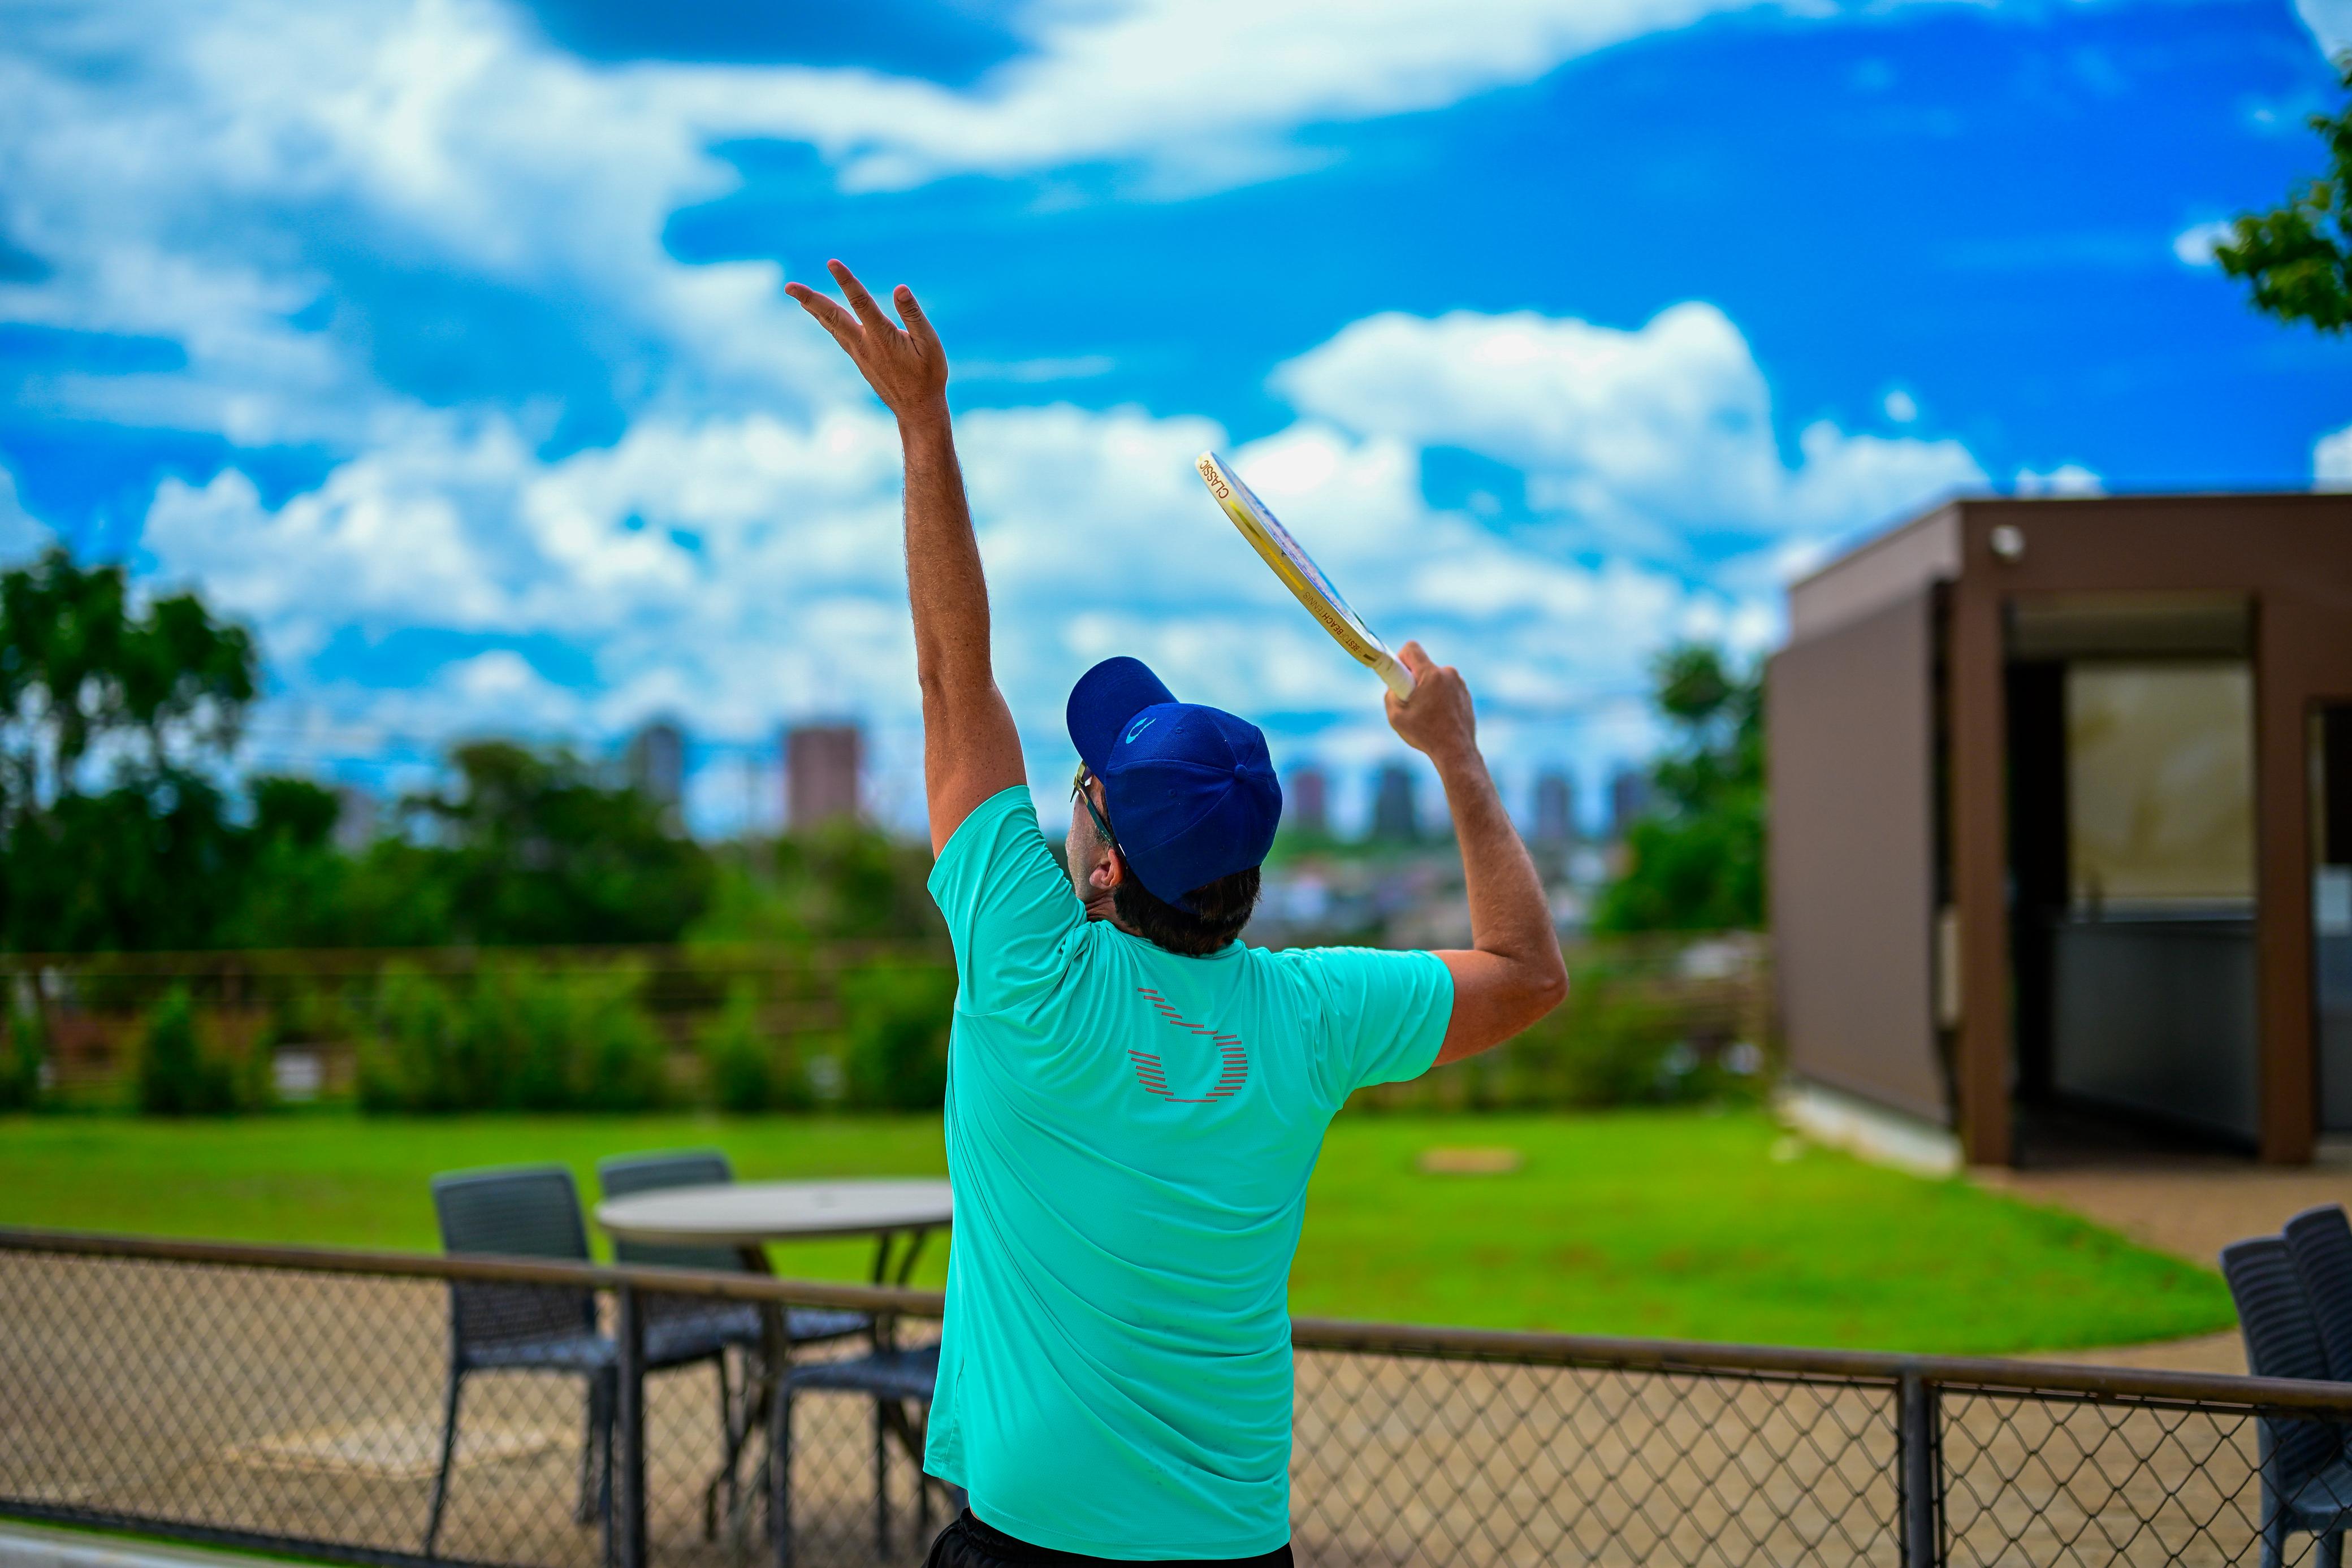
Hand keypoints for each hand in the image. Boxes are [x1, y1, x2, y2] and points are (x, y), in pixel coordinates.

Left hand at [785, 260, 947, 422]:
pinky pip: (838, 334)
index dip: (847, 281)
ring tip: (797, 295)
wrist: (917, 410)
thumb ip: (913, 315)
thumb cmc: (929, 376)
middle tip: (789, 286)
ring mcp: (859, 353)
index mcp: (883, 337)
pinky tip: (819, 314)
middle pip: (832, 316)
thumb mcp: (930, 343)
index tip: (832, 263)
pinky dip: (826, 320)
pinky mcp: (859, 359)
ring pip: (832, 325)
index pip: (861, 302)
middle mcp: (865, 344)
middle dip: (810, 299)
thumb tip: (900, 288)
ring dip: (813, 308)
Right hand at [1384, 641, 1476, 767]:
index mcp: (1431, 674)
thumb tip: (1395, 686)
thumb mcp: (1395, 715)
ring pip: (1434, 678)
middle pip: (1422, 666)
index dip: (1399, 658)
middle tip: (1409, 702)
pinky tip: (1438, 718)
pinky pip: (1445, 688)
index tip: (1398, 675)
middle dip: (1413, 680)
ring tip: (1426, 715)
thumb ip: (1390, 694)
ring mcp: (1459, 684)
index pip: (1411, 648)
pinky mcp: (1465, 694)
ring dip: (1427, 691)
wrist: (1456, 751)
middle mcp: (1448, 674)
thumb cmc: (1426, 734)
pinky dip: (1438, 698)